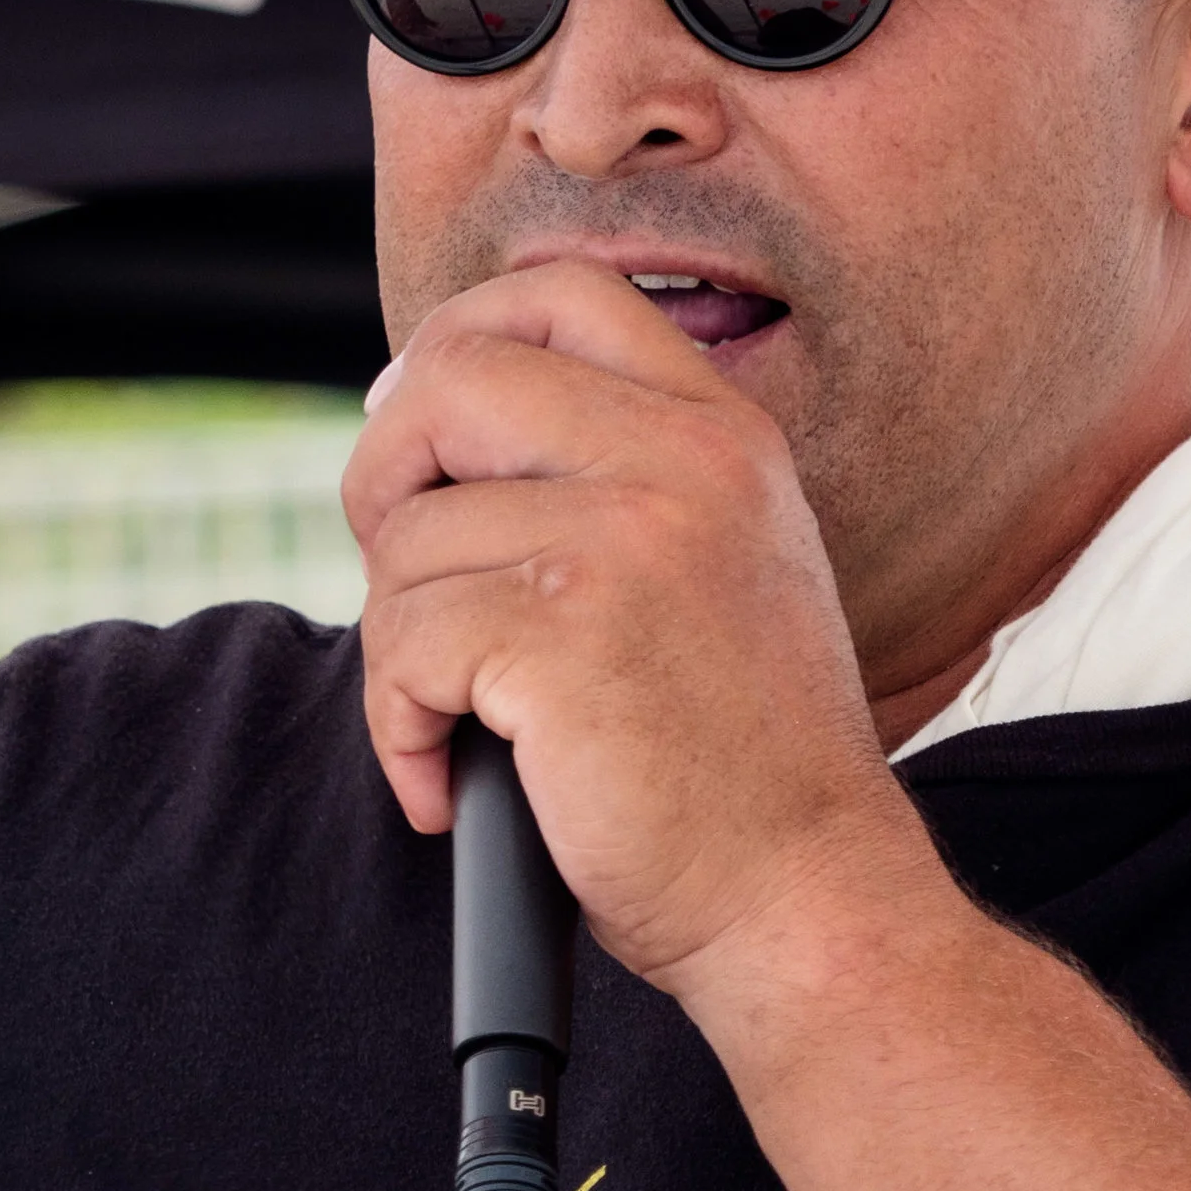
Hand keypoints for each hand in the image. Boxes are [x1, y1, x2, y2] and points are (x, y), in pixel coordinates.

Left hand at [341, 263, 942, 996]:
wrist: (805, 897)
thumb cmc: (741, 765)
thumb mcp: (721, 569)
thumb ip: (617, 479)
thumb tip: (419, 407)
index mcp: (723, 438)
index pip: (559, 294)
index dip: (456, 344)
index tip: (429, 442)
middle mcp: (683, 465)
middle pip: (450, 376)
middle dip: (386, 477)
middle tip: (414, 585)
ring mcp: (625, 543)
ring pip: (408, 538)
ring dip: (402, 648)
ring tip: (470, 724)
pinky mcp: (561, 637)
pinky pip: (399, 643)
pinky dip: (400, 728)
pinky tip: (452, 781)